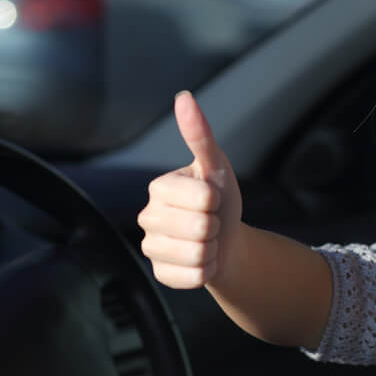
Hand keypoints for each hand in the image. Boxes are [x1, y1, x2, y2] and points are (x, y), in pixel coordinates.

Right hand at [137, 91, 242, 288]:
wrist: (227, 242)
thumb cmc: (220, 200)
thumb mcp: (217, 167)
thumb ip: (200, 135)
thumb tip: (183, 97)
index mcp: (159, 187)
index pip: (203, 197)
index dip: (217, 200)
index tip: (212, 199)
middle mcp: (148, 217)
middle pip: (200, 228)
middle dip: (215, 227)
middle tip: (210, 222)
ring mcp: (151, 247)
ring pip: (196, 254)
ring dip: (212, 249)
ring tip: (206, 241)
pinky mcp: (160, 274)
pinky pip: (193, 278)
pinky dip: (207, 271)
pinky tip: (201, 260)